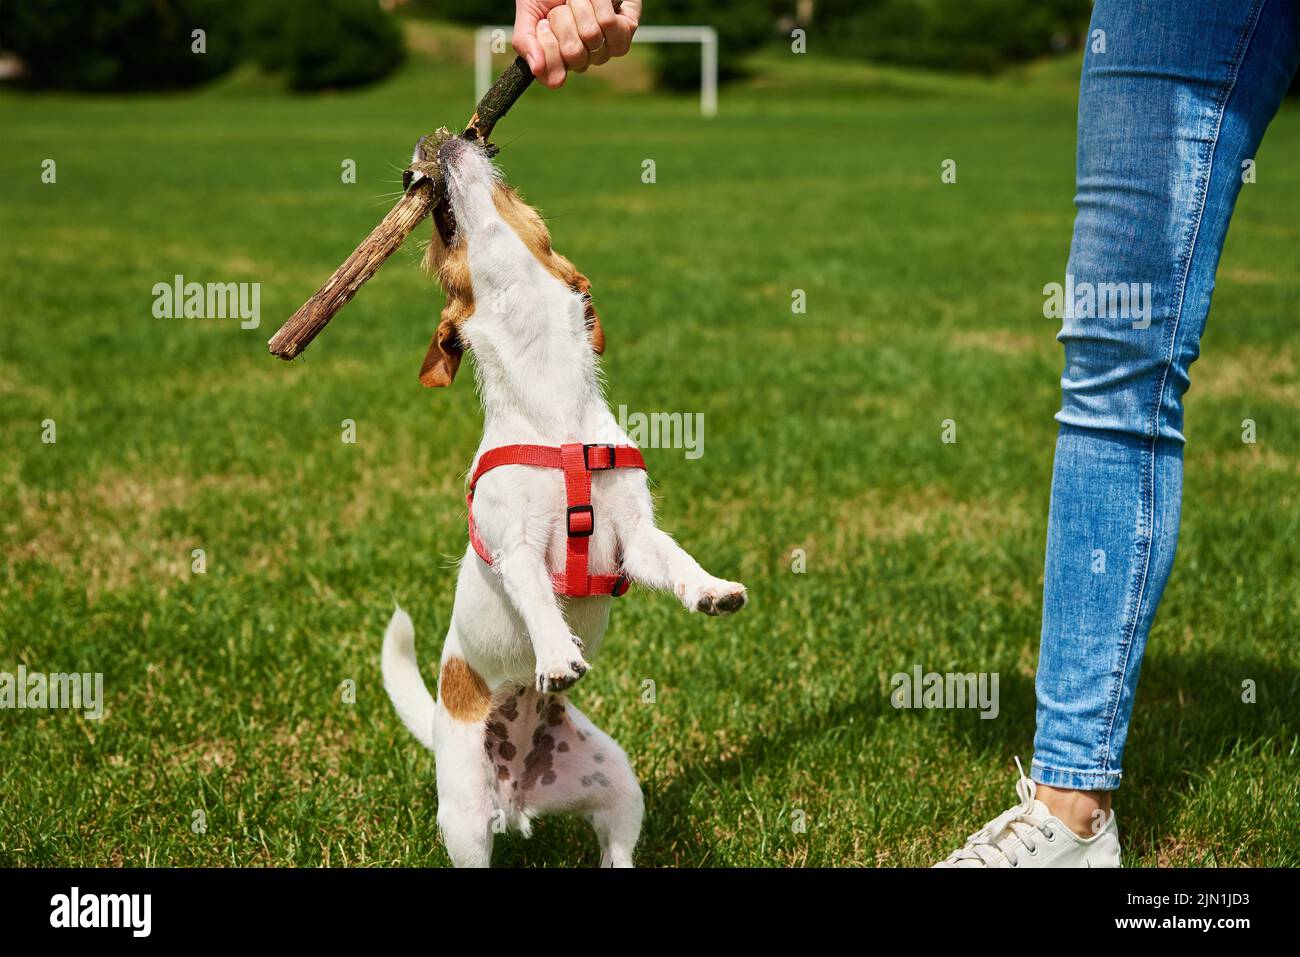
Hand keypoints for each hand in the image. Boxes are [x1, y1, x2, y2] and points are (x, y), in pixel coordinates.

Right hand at [513, 0, 641, 88]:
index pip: (554, 75)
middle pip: (573, 53)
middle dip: (562, 21)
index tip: (542, 23)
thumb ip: (525, 42)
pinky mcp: (627, 28)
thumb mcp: (528, 13)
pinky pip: (610, 25)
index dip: (546, 43)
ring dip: (579, 8)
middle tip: (562, 8)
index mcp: (562, 61)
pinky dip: (599, 3)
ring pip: (591, 37)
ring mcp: (608, 47)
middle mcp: (586, 59)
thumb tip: (536, 70)